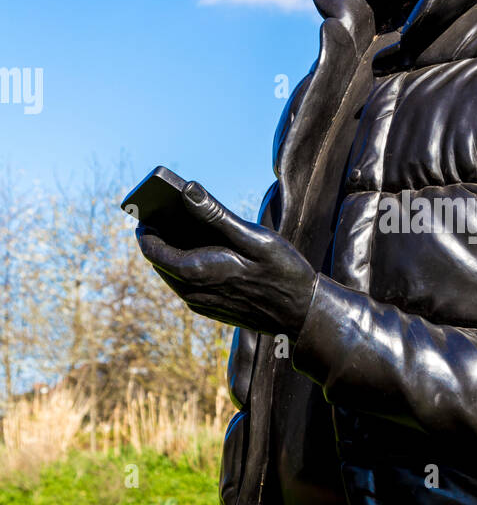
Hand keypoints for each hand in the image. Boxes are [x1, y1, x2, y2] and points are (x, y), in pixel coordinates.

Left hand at [135, 180, 315, 336]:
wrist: (303, 314)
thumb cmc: (283, 272)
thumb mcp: (253, 237)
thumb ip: (216, 215)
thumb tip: (187, 190)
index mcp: (196, 272)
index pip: (151, 250)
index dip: (146, 229)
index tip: (149, 209)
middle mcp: (192, 292)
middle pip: (159, 262)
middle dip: (159, 238)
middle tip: (166, 213)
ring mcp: (201, 304)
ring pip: (172, 275)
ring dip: (173, 252)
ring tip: (183, 227)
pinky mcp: (212, 310)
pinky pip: (187, 285)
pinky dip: (187, 266)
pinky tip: (204, 251)